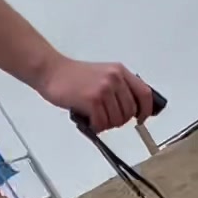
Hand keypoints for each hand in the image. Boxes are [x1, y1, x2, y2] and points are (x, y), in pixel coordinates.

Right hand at [39, 56, 153, 132]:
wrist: (51, 71)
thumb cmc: (74, 76)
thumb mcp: (103, 74)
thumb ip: (118, 87)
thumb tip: (132, 108)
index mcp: (119, 71)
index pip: (144, 93)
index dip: (145, 110)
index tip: (141, 119)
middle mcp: (114, 78)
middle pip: (130, 111)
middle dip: (119, 121)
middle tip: (106, 119)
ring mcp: (104, 89)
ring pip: (117, 120)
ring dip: (106, 124)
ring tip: (95, 117)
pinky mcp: (92, 100)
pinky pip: (102, 123)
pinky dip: (96, 126)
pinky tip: (89, 120)